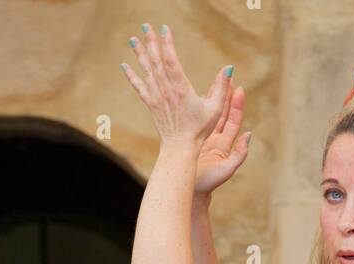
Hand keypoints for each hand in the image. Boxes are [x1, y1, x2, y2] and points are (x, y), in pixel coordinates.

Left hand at [121, 23, 232, 145]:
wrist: (181, 147)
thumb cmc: (200, 129)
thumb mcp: (216, 109)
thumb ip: (222, 87)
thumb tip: (229, 68)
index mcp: (181, 89)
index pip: (172, 60)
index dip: (167, 44)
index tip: (165, 29)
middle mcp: (166, 90)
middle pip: (156, 61)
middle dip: (151, 42)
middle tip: (145, 25)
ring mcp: (156, 97)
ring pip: (146, 70)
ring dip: (139, 53)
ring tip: (133, 39)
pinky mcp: (151, 104)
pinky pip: (139, 86)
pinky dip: (131, 75)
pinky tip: (124, 65)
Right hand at [195, 78, 250, 193]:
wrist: (189, 190)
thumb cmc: (208, 183)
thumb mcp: (227, 169)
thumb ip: (239, 154)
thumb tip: (249, 135)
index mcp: (224, 145)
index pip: (233, 120)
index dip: (236, 104)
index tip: (239, 88)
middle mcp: (216, 140)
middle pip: (223, 113)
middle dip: (226, 96)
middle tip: (228, 78)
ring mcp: (204, 139)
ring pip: (211, 115)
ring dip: (214, 99)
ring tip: (216, 82)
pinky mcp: (193, 139)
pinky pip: (198, 120)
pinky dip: (199, 108)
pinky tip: (197, 96)